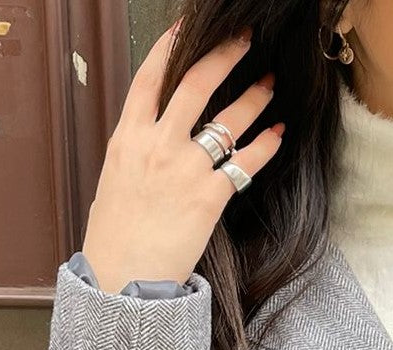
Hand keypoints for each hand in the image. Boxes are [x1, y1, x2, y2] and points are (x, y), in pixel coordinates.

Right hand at [80, 20, 282, 293]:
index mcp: (128, 138)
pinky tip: (277, 135)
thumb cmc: (116, 238)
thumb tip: (151, 140)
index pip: (149, 78)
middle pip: (194, 83)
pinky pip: (245, 163)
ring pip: (226, 119)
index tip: (188, 27)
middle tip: (245, 39)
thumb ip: (136, 154)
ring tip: (269, 84)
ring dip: (253, 97)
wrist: (123, 278)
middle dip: (224, 54)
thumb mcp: (115, 182)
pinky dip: (265, 146)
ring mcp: (184, 168)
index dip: (170, 47)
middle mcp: (157, 144)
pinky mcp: (209, 196)